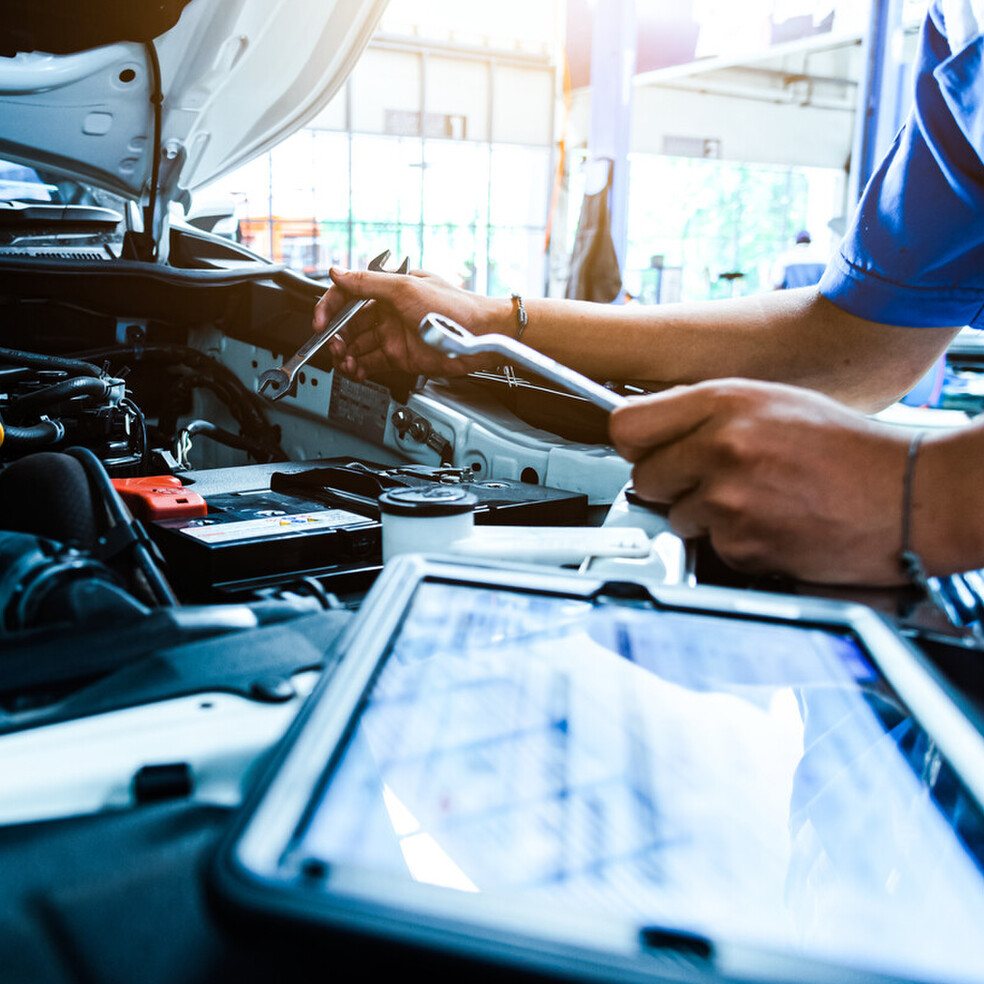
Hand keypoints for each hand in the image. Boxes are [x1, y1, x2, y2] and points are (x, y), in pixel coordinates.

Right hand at [313, 267, 499, 380]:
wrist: (481, 336)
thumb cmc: (454, 307)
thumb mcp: (405, 288)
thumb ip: (368, 282)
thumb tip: (337, 272)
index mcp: (388, 290)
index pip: (348, 296)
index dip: (329, 309)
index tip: (320, 323)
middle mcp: (389, 312)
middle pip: (349, 325)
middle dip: (336, 337)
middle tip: (334, 348)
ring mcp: (395, 335)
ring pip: (359, 346)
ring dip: (346, 354)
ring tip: (344, 362)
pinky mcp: (402, 358)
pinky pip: (373, 363)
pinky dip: (360, 368)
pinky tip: (355, 371)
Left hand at [608, 379, 912, 584]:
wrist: (907, 495)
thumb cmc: (847, 449)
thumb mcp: (773, 402)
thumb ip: (709, 413)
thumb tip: (657, 429)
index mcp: (724, 401)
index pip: (627, 425)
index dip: (637, 444)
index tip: (648, 452)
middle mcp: (720, 446)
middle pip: (643, 476)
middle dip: (670, 484)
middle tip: (713, 482)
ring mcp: (728, 499)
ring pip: (675, 517)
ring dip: (705, 517)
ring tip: (757, 502)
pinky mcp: (742, 544)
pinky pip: (711, 548)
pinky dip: (735, 544)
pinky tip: (773, 525)